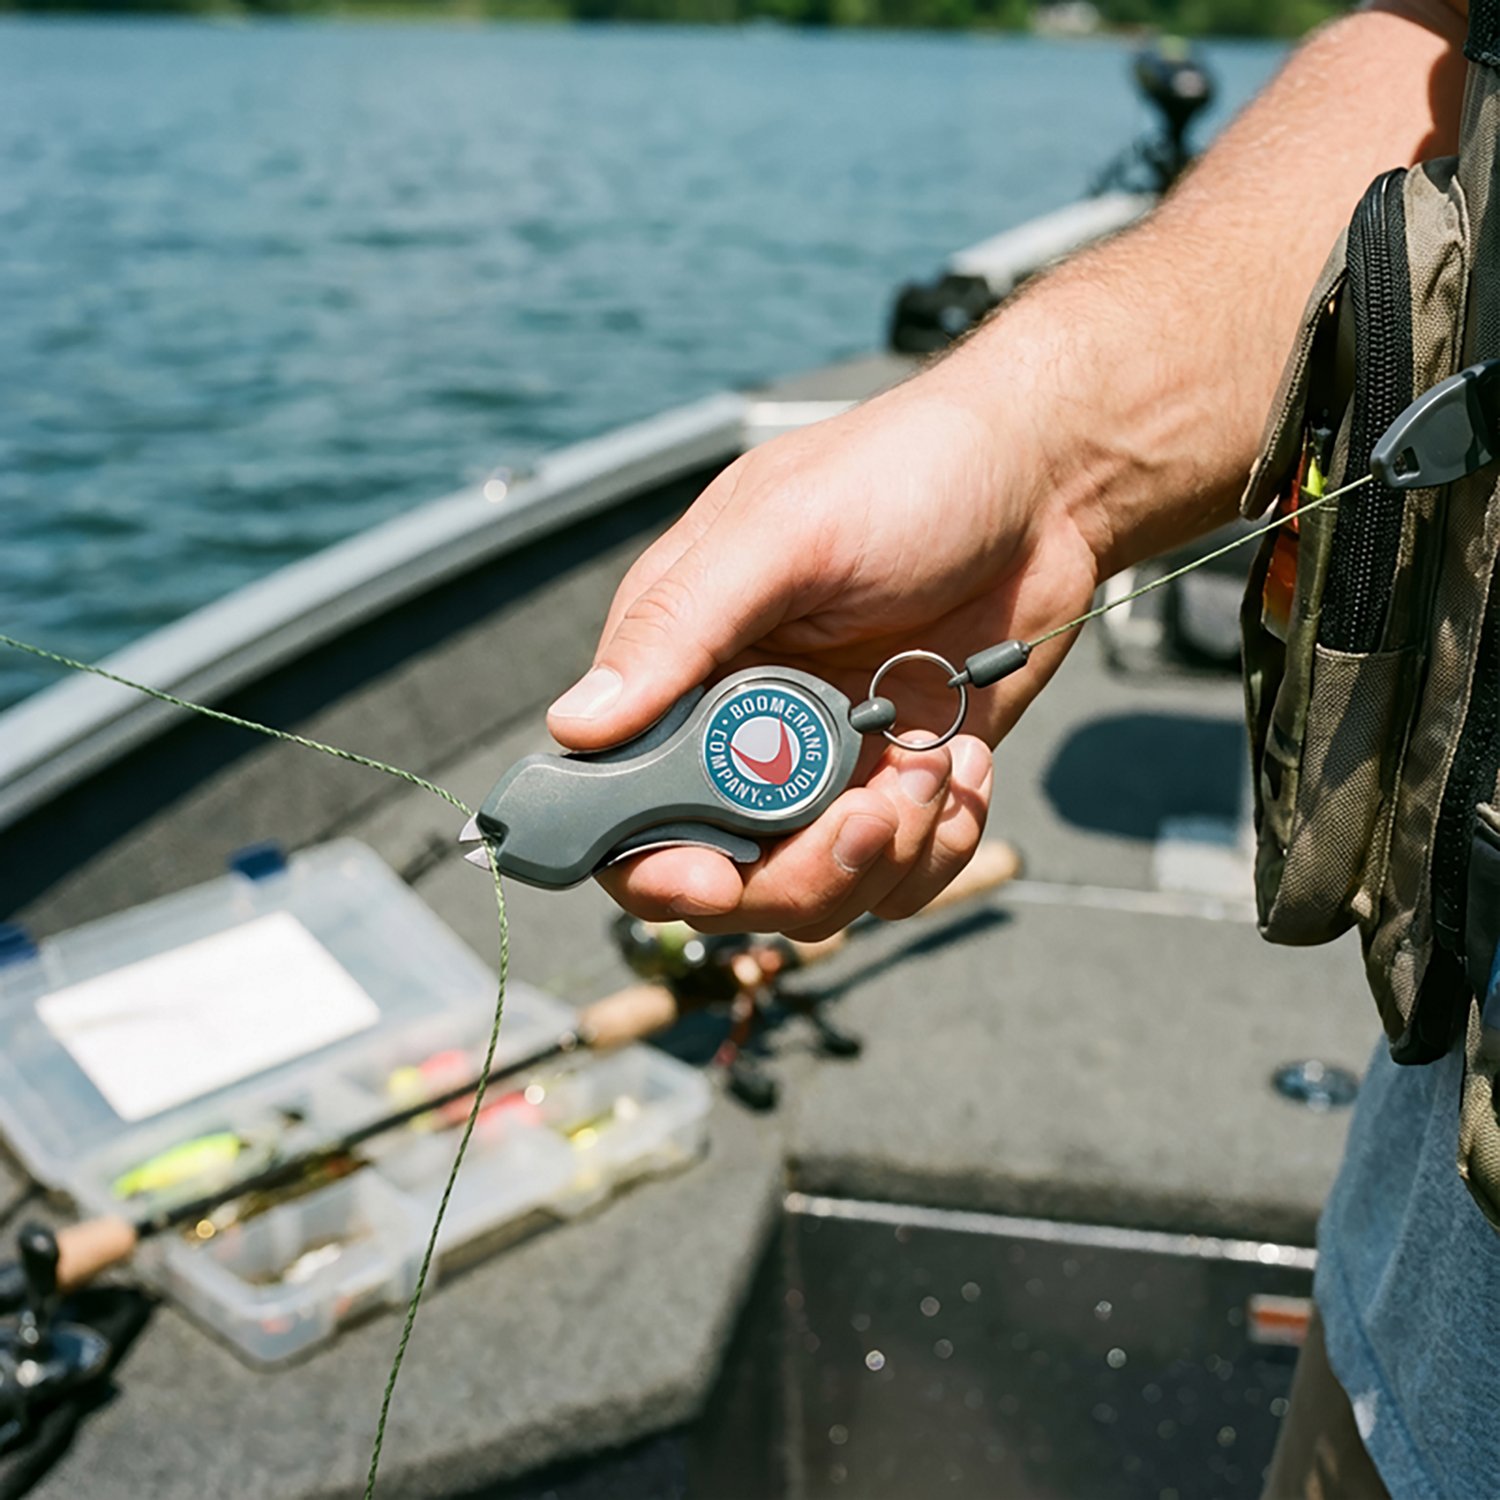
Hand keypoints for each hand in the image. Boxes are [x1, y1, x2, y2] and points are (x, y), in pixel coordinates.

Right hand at [547, 358, 1099, 937]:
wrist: (1047, 484)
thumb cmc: (908, 475)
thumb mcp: (783, 534)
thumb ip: (678, 628)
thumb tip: (574, 725)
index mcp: (681, 666)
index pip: (619, 802)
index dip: (650, 864)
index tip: (711, 882)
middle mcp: (741, 730)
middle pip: (724, 877)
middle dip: (798, 873)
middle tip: (869, 814)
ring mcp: (822, 766)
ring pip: (815, 893)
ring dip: (882, 857)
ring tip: (934, 767)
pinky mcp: (898, 785)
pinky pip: (897, 878)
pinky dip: (937, 847)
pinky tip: (964, 763)